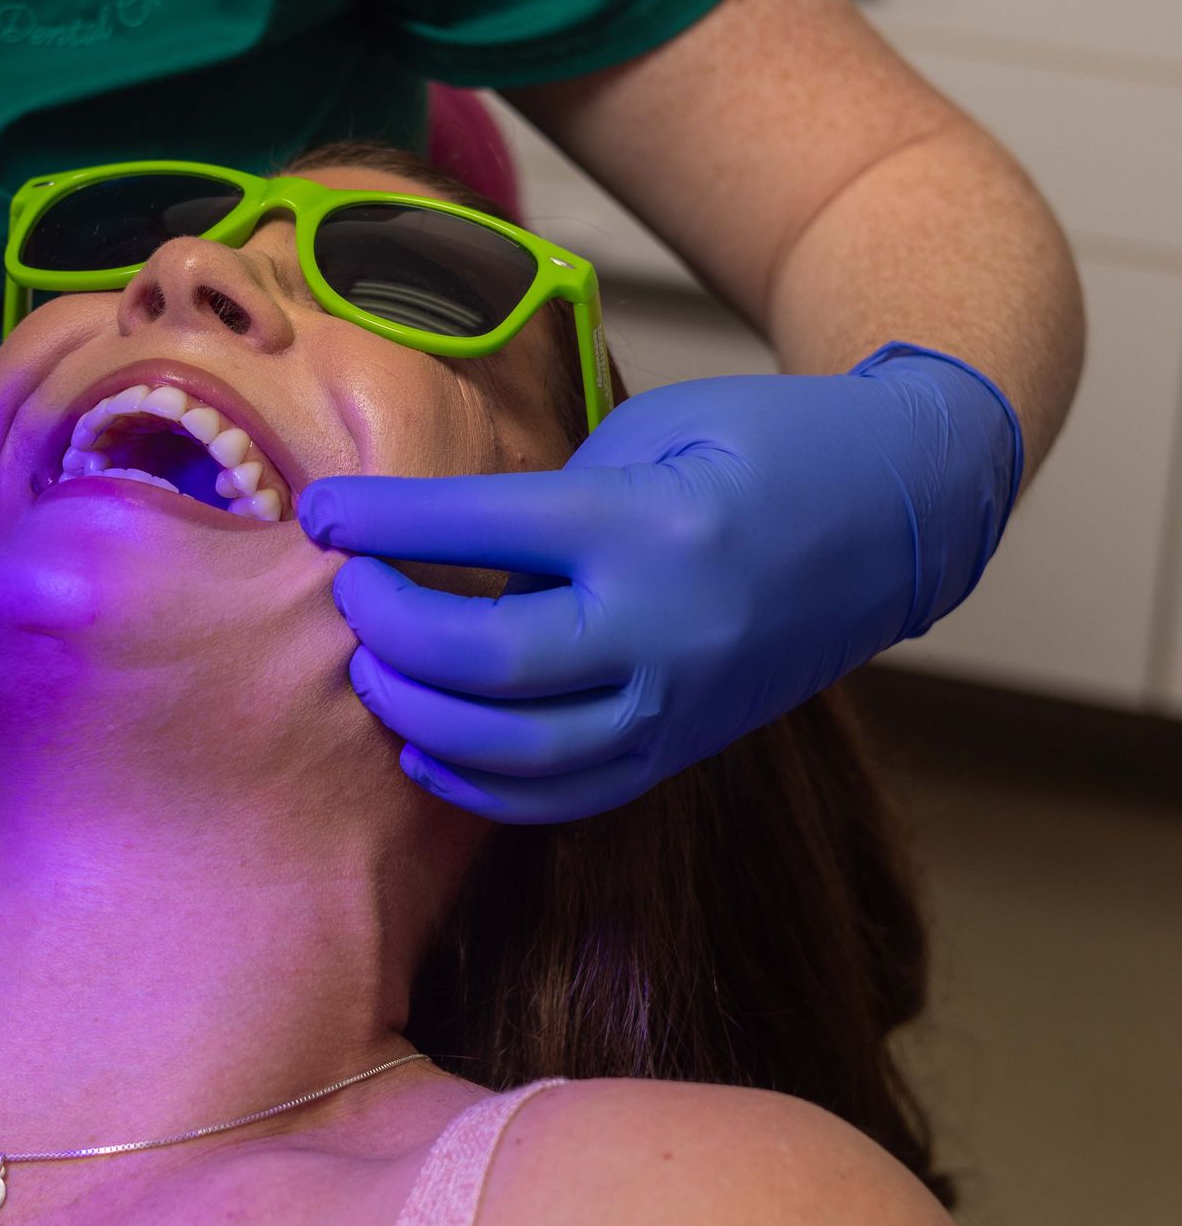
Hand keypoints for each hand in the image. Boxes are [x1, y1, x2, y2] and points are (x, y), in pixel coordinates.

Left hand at [299, 347, 1022, 820]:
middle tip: (352, 589)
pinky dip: (482, 786)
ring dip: (420, 715)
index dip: (382, 523)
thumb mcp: (658, 429)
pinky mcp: (688, 747)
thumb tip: (436, 547)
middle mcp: (668, 626)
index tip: (320, 514)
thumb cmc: (770, 442)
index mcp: (651, 522)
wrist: (904, 509)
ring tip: (374, 667)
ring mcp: (683, 703)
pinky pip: (569, 796)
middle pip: (485, 661)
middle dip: (390, 629)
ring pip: (518, 750)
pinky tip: (426, 748)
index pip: (482, 531)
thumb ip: (550, 492)